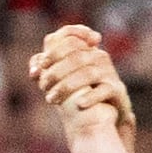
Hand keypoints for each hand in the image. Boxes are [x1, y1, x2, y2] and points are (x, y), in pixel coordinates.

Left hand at [28, 25, 133, 150]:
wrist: (107, 114)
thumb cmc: (81, 92)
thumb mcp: (63, 79)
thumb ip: (48, 71)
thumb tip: (34, 71)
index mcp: (86, 51)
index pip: (71, 38)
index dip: (54, 50)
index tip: (43, 64)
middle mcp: (99, 58)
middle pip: (76, 57)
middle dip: (55, 72)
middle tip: (42, 86)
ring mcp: (109, 74)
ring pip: (88, 73)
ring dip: (66, 86)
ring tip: (51, 99)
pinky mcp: (117, 91)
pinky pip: (104, 90)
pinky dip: (91, 97)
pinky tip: (79, 105)